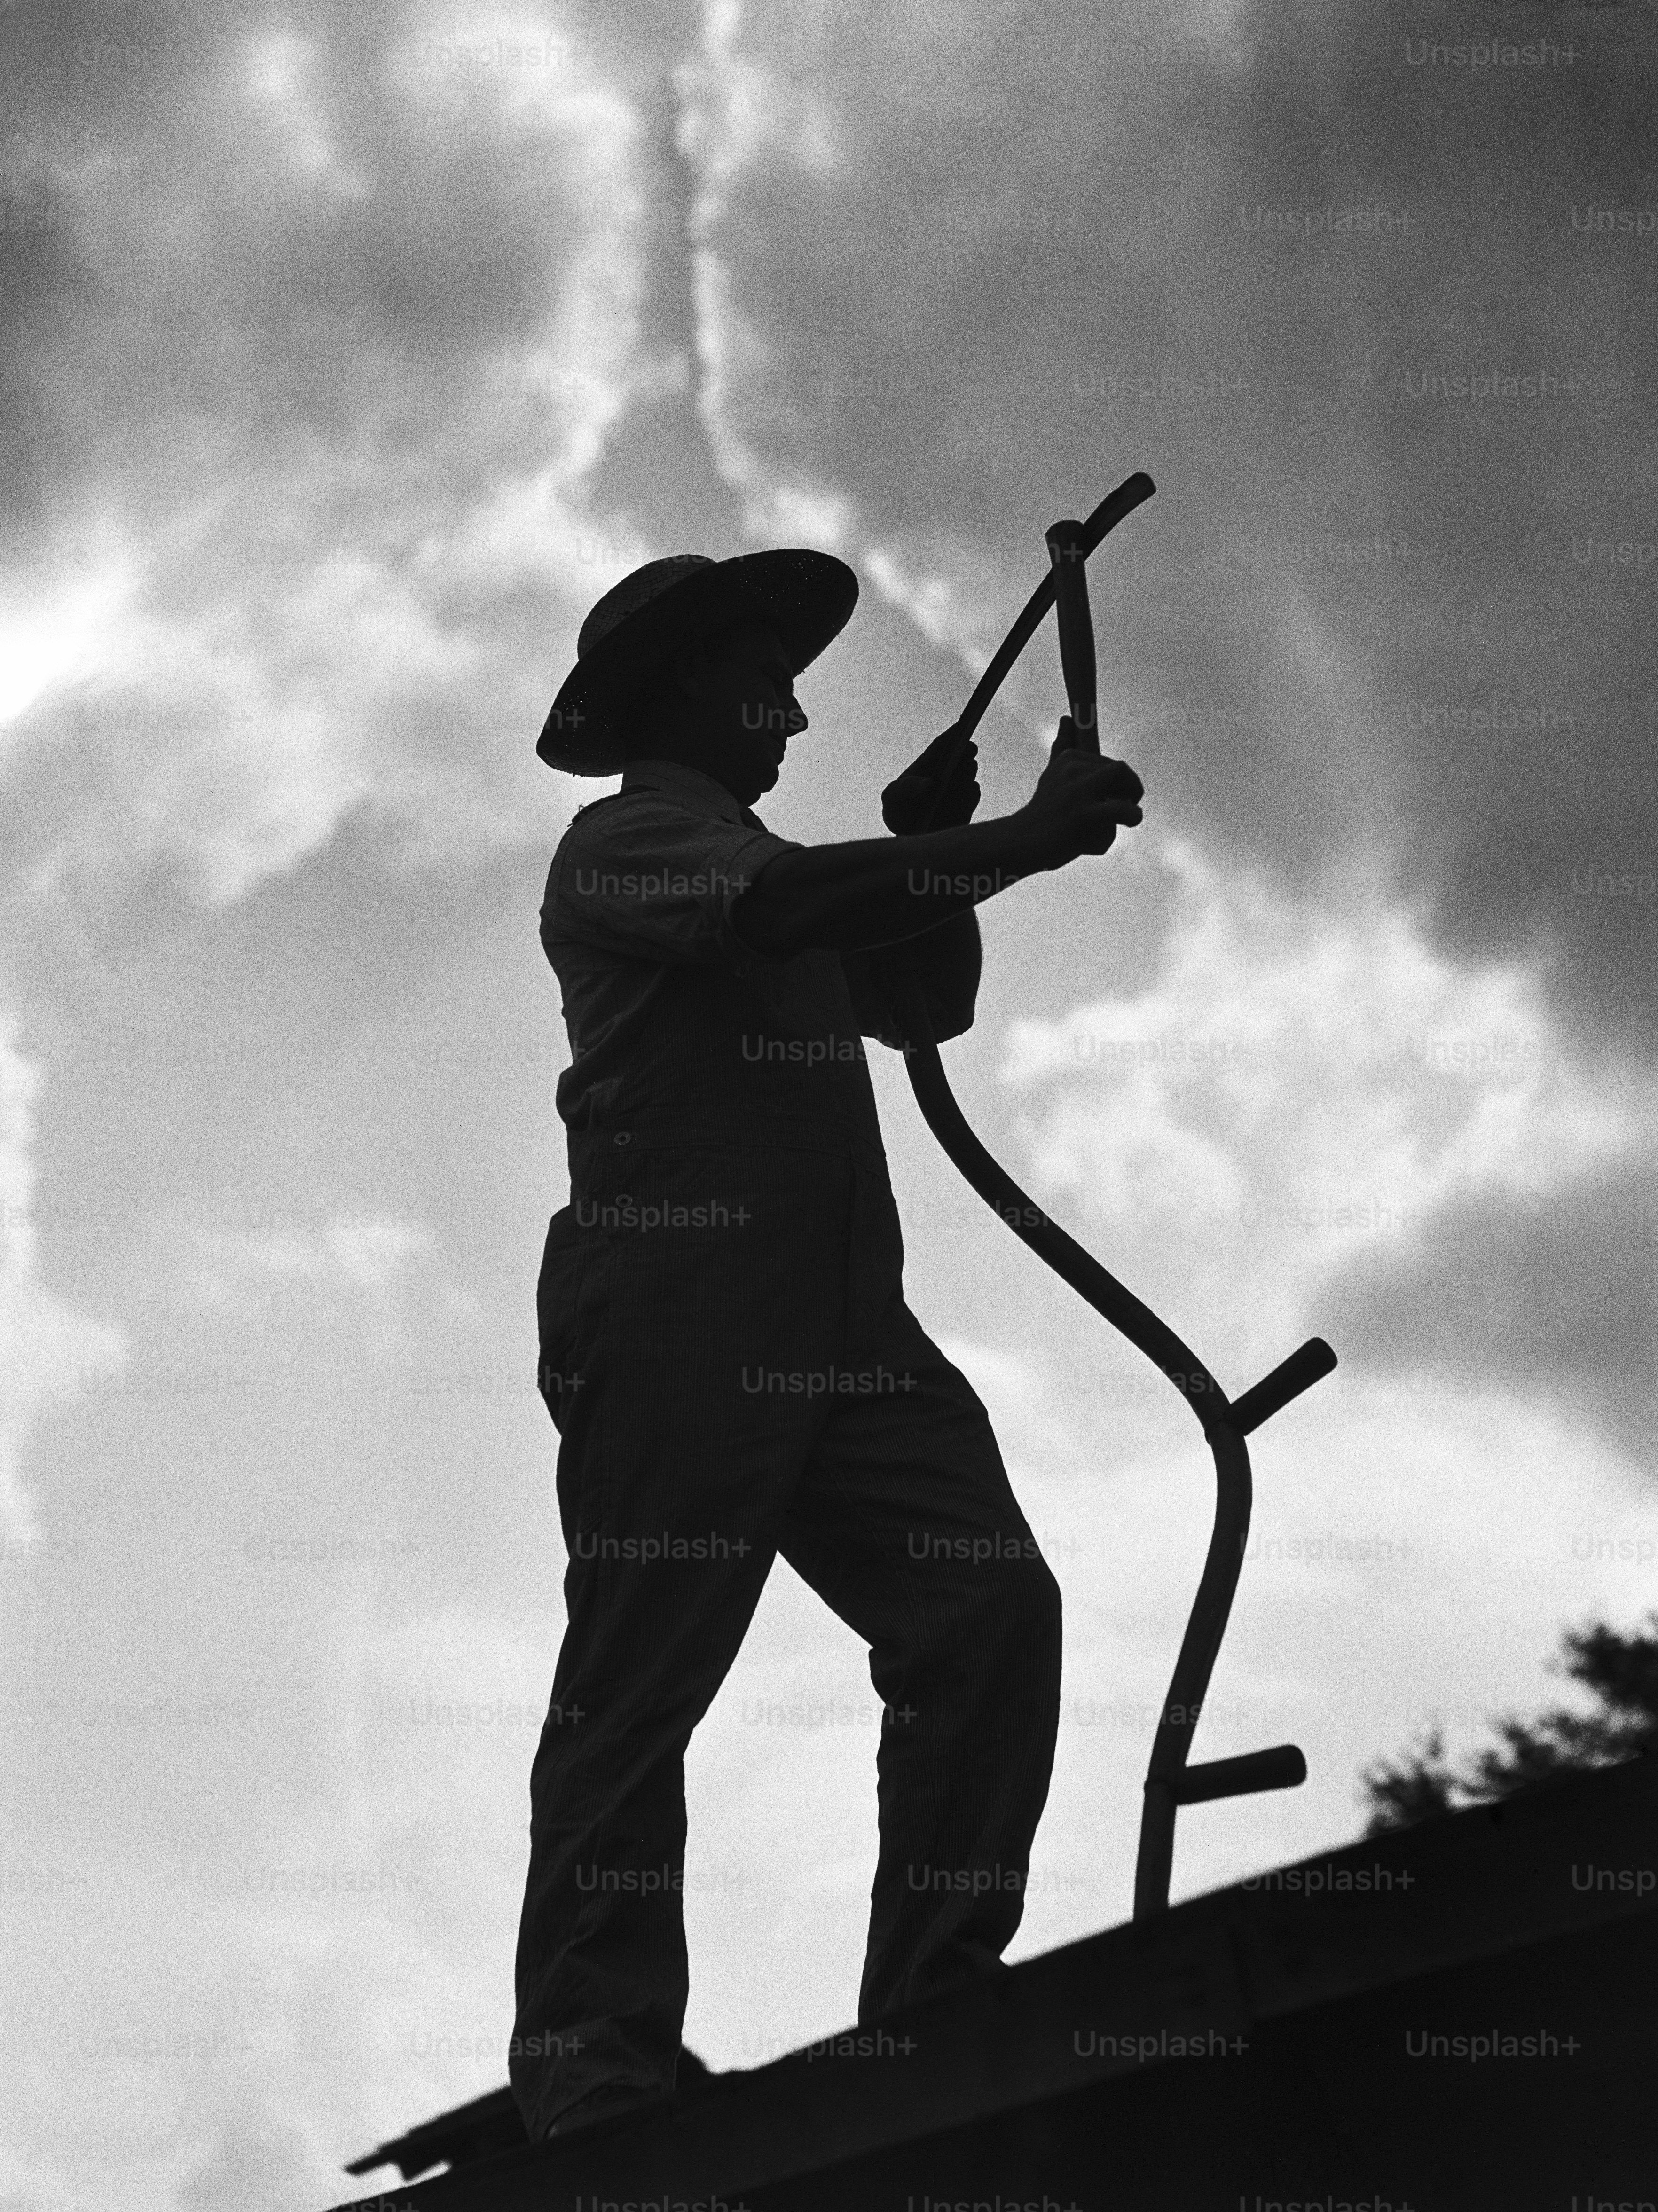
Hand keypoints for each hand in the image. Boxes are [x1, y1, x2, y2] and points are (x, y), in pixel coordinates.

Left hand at [882, 725, 980, 834]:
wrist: (909, 841)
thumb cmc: (898, 813)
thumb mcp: (893, 798)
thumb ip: (905, 789)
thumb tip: (930, 784)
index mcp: (928, 765)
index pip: (941, 746)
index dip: (951, 735)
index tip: (960, 726)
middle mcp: (947, 774)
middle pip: (958, 759)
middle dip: (964, 752)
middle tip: (967, 748)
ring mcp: (958, 790)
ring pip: (968, 778)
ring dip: (968, 772)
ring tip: (968, 764)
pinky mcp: (966, 809)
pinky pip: (971, 799)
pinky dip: (970, 795)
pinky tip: (968, 790)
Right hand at [1019, 717, 1143, 865]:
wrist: (1021, 843)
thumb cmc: (1042, 812)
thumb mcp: (1051, 775)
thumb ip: (1062, 748)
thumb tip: (1066, 718)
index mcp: (1068, 758)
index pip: (1110, 763)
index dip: (1120, 781)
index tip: (1113, 798)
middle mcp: (1071, 768)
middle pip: (1120, 770)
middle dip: (1129, 788)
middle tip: (1125, 807)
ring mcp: (1077, 790)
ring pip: (1123, 780)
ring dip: (1131, 799)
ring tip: (1126, 816)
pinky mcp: (1083, 814)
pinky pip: (1123, 808)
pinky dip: (1132, 815)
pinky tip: (1128, 821)